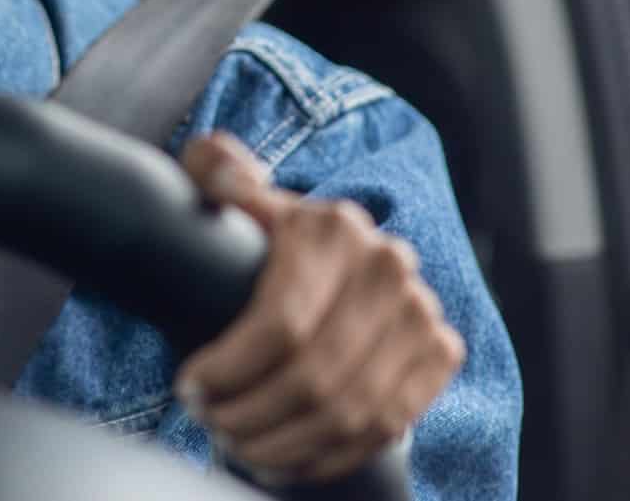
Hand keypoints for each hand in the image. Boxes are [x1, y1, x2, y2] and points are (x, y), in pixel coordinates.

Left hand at [174, 133, 462, 486]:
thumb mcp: (232, 195)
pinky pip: (384, 426)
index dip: (229, 368)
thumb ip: (213, 170)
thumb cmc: (264, 238)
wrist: (334, 260)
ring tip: (234, 444)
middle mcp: (390, 267)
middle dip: (249, 413)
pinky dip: (326, 457)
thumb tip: (218, 169)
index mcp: (335, 227)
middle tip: (207, 422)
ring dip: (283, 442)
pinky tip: (278, 460)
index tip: (189, 386)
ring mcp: (422, 312)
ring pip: (349, 411)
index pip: (281, 322)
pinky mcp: (440, 353)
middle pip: (314, 376)